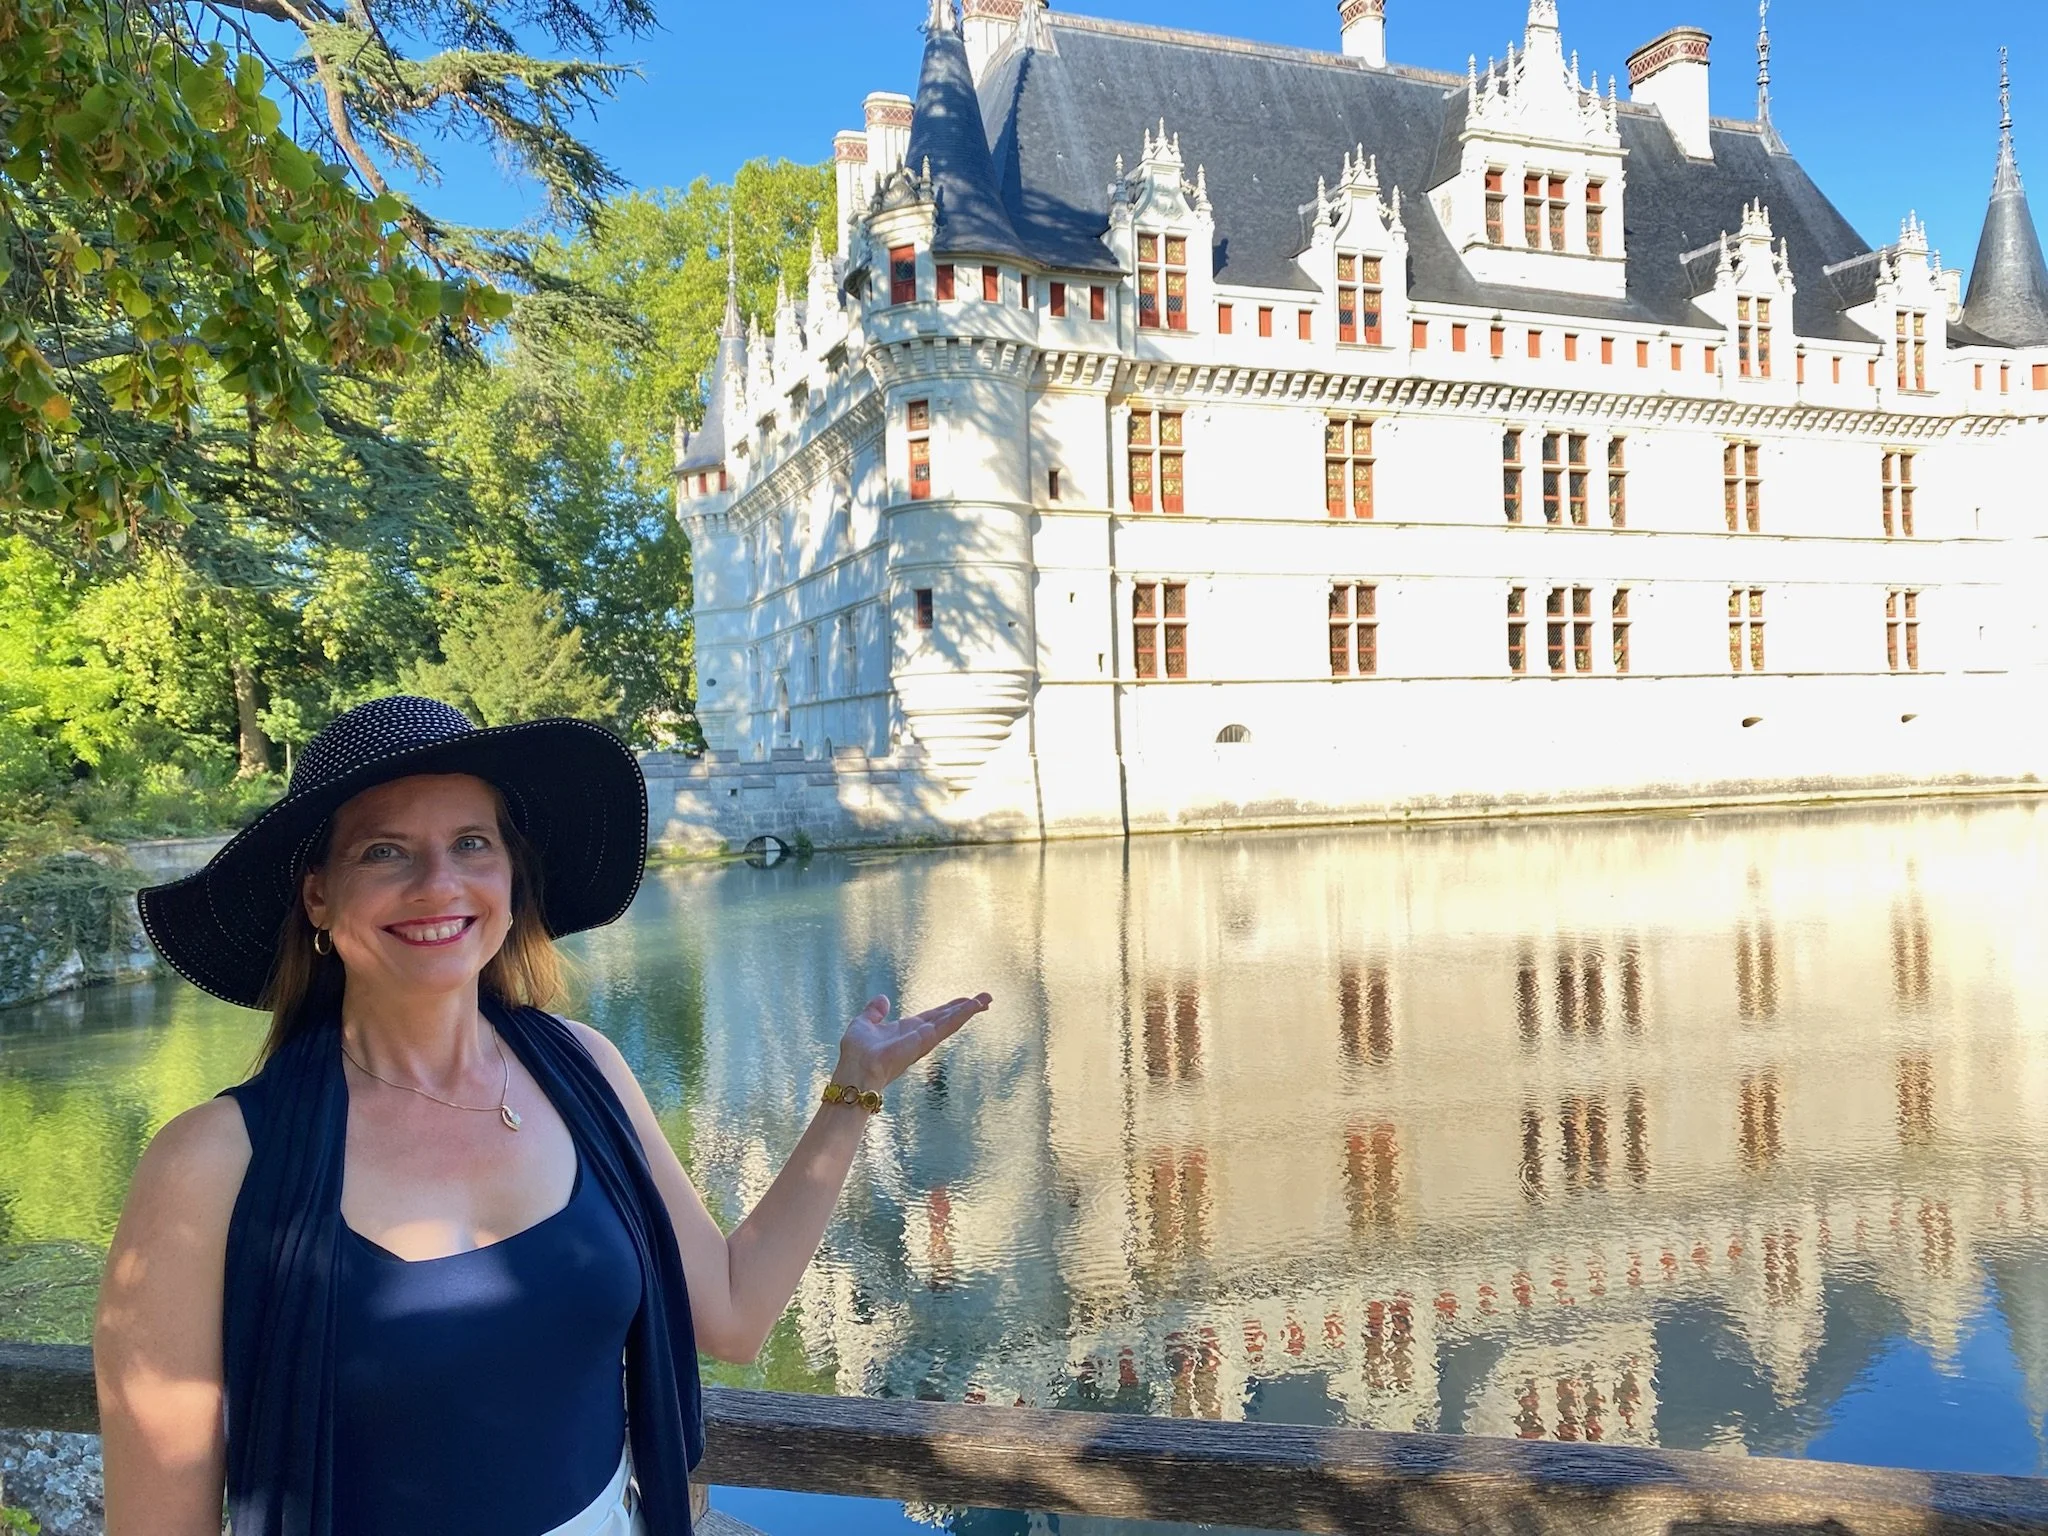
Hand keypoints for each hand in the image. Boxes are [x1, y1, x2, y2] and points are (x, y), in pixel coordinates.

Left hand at [834, 993, 990, 1091]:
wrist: (856, 1070)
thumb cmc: (856, 1053)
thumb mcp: (864, 1023)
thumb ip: (874, 1012)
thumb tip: (883, 999)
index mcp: (907, 1031)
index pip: (934, 1017)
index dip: (949, 1008)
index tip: (966, 1000)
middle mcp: (919, 1036)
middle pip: (948, 1019)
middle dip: (967, 1008)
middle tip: (987, 998)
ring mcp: (925, 1040)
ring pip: (951, 1021)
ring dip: (969, 1010)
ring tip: (987, 999)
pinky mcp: (925, 1041)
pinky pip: (947, 1025)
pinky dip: (961, 1014)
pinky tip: (973, 1006)